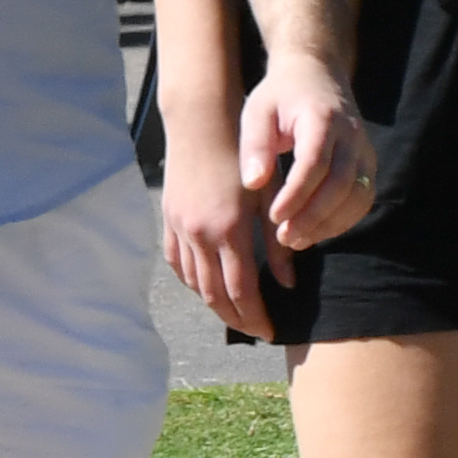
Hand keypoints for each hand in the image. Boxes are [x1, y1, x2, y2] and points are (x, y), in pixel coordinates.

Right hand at [156, 120, 276, 343]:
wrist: (200, 125)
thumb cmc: (243, 156)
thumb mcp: (268, 198)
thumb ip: (278, 244)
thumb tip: (288, 283)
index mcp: (228, 230)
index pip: (241, 290)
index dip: (256, 316)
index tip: (270, 332)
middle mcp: (200, 235)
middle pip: (214, 294)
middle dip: (236, 319)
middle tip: (254, 332)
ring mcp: (180, 229)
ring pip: (194, 283)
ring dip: (214, 304)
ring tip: (234, 314)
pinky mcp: (169, 220)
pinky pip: (177, 263)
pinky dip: (192, 282)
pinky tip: (205, 286)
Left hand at [246, 57, 373, 256]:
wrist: (317, 75)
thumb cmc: (280, 96)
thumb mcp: (257, 111)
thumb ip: (255, 145)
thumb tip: (253, 183)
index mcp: (322, 117)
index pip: (315, 162)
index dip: (297, 194)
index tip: (275, 217)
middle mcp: (351, 134)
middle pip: (342, 183)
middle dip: (314, 216)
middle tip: (285, 237)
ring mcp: (364, 149)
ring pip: (359, 195)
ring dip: (330, 223)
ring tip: (297, 240)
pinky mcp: (368, 163)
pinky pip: (364, 197)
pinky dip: (343, 220)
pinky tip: (316, 231)